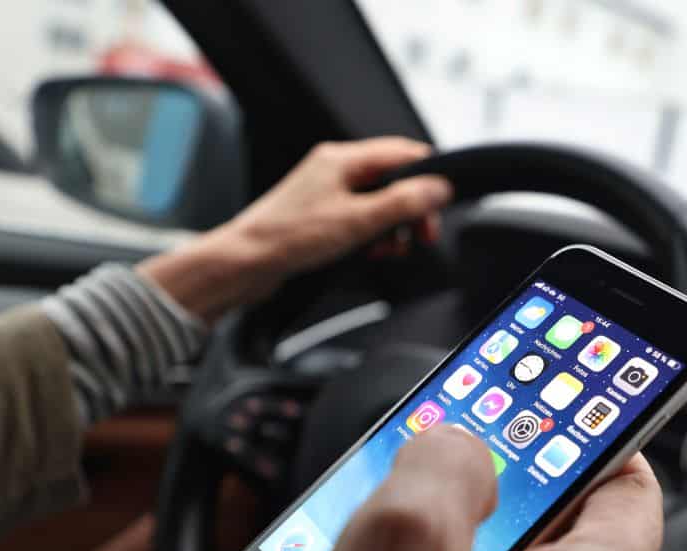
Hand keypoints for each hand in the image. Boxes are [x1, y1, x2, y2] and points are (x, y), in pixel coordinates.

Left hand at [138, 137, 450, 322]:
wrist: (245, 263)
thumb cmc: (289, 238)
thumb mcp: (358, 221)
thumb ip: (403, 202)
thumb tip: (439, 188)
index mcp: (342, 158)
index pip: (402, 153)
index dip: (428, 177)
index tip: (441, 204)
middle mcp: (335, 169)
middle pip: (393, 180)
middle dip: (412, 209)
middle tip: (422, 236)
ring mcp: (327, 192)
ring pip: (379, 202)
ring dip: (393, 227)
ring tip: (390, 249)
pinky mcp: (322, 215)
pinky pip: (361, 218)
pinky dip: (374, 235)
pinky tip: (371, 253)